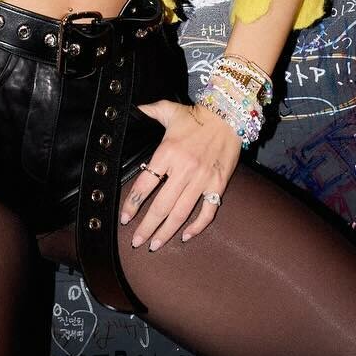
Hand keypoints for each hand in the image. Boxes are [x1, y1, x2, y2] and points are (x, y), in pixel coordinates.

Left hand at [119, 100, 239, 250]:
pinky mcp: (218, 184)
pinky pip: (207, 211)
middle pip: (161, 206)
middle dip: (146, 227)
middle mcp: (184, 169)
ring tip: (154, 245)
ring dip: (166, 232)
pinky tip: (185, 236)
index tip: (125, 218)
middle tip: (136, 241)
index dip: (133, 204)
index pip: (145, 184)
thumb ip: (148, 111)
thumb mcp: (169, 110)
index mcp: (167, 152)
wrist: (230, 115)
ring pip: (181, 213)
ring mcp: (202, 179)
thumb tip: (132, 110)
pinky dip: (197, 227)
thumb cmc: (197, 115)